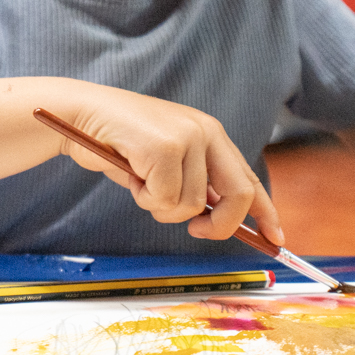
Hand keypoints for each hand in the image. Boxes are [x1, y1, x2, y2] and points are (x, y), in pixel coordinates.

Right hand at [58, 92, 282, 243]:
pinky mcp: (164, 147)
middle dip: (219, 225)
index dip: (265, 212)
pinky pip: (165, 199)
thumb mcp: (166, 164)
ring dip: (160, 206)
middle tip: (196, 231)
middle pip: (238, 196)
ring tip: (140, 181)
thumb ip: (194, 184)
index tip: (275, 239)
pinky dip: (144, 198)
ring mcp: (187, 137)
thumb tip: (213, 220)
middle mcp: (206, 132)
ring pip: (191, 206)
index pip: (248, 178)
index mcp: (211, 134)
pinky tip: (131, 175)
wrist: (79, 115)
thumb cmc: (119, 144)